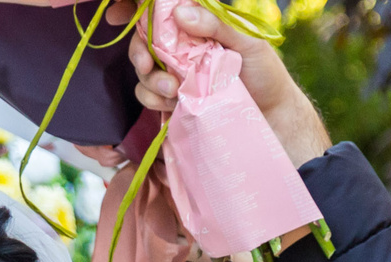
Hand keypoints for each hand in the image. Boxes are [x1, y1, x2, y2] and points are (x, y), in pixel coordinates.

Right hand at [127, 2, 330, 164]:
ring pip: (144, 73)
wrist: (274, 121)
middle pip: (145, 44)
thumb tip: (179, 12)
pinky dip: (154, 100)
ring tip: (172, 91)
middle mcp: (184, 50)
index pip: (164, 13)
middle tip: (147, 65)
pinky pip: (150, 97)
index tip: (116, 15)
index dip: (136, 12)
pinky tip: (171, 104)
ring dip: (149, 81)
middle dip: (138, 54)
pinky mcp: (175, 103)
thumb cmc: (267, 76)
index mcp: (200, 28)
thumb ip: (215, 25)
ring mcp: (178, 77)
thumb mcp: (247, 43)